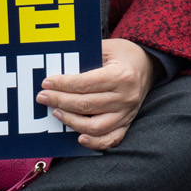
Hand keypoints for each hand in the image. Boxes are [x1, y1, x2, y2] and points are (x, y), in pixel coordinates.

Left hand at [38, 38, 158, 151]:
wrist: (147, 64)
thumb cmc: (123, 54)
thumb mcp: (107, 48)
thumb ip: (86, 58)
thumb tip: (58, 70)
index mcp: (122, 75)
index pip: (86, 84)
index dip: (63, 84)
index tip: (47, 83)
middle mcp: (126, 96)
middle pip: (86, 105)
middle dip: (60, 101)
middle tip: (43, 97)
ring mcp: (127, 113)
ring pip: (95, 126)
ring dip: (71, 121)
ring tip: (56, 112)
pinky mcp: (127, 123)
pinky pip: (110, 139)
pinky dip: (94, 142)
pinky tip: (79, 138)